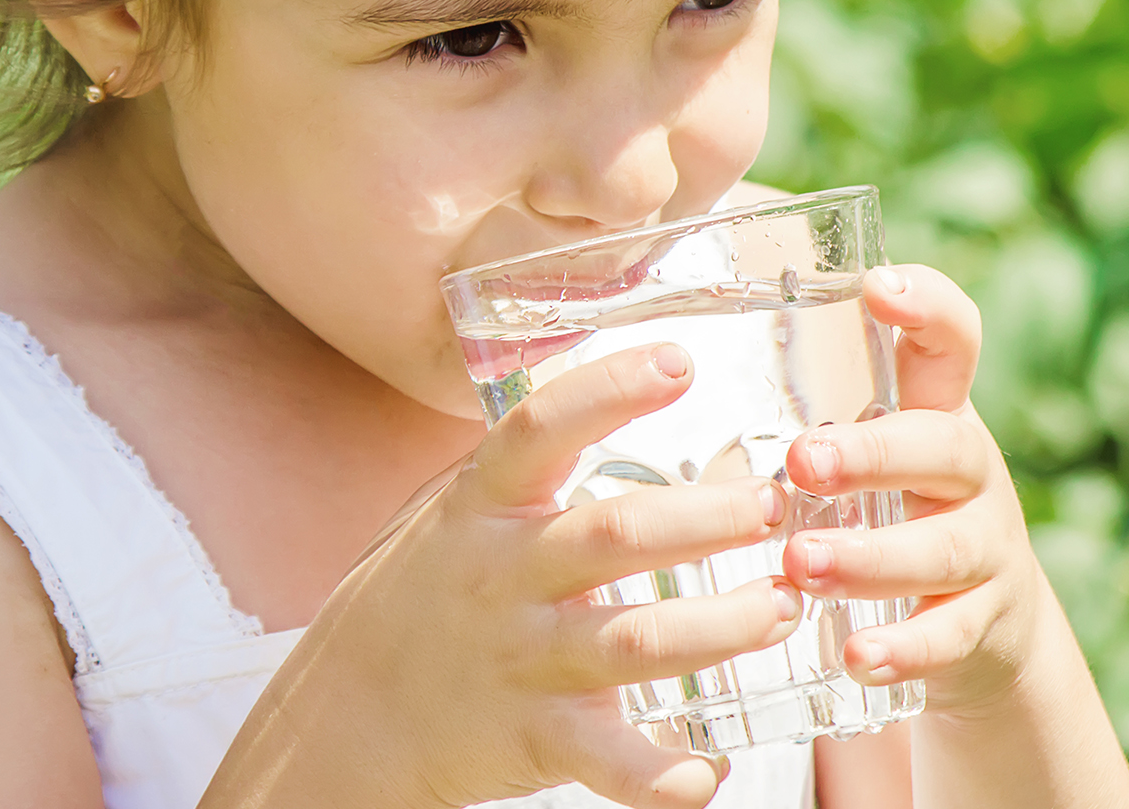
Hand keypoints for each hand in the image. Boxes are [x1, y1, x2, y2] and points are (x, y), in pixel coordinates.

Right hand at [206, 343, 797, 808]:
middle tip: (774, 507)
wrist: (347, 715)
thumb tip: (602, 390)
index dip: (609, 390)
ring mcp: (520, 658)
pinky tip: (708, 770)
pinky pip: (605, 761)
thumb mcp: (444, 510)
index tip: (680, 361)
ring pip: (634, 640)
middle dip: (706, 518)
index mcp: (481, 507)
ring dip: (720, 627)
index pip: (540, 429)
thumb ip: (516, 464)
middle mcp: (502, 575)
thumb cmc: (414, 596)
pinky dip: (660, 775)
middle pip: (614, 535)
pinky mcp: (534, 737)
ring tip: (781, 609)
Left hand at [780, 264, 1043, 715]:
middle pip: (943, 446)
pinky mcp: (982, 625)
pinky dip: (903, 649)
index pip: (950, 341)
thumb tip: (652, 350)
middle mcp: (967, 473)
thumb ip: (799, 402)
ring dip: (872, 558)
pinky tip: (854, 658)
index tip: (878, 287)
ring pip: (943, 548)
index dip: (927, 308)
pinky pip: (950, 638)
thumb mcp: (862, 447)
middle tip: (802, 460)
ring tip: (803, 564)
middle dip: (873, 453)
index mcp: (933, 413)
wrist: (981, 626)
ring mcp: (983, 550)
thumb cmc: (885, 509)